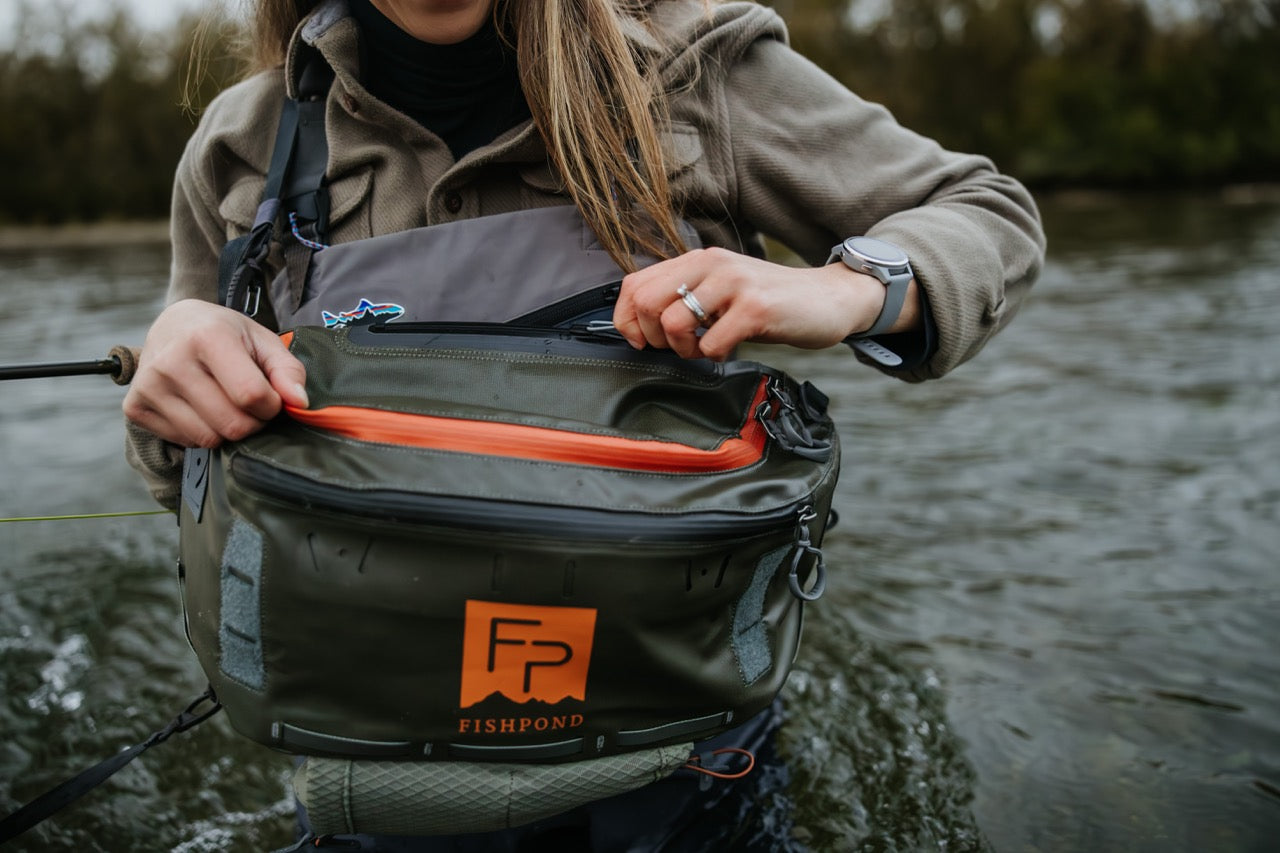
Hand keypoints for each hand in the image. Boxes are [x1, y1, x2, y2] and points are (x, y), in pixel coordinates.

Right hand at [123, 299, 307, 447]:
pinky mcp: (135, 407)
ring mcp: (148, 386)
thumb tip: (298, 403)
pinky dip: (202, 432)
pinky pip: (186, 442)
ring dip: (227, 430)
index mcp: (207, 337)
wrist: (173, 324)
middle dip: (253, 422)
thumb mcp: (262, 340)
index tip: (270, 395)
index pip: (251, 395)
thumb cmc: (224, 333)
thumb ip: (288, 370)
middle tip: (249, 404)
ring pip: (208, 439)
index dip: (272, 405)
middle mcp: (171, 361)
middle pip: (231, 424)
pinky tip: (200, 407)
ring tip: (225, 403)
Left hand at [612, 247, 916, 360]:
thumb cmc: (771, 302)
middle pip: (645, 303)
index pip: (633, 284)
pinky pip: (711, 343)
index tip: (643, 342)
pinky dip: (714, 357)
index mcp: (697, 260)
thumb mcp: (722, 291)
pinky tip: (729, 350)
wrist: (830, 298)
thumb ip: (687, 298)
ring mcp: (733, 283)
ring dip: (684, 350)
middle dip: (653, 338)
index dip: (626, 320)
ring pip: (673, 323)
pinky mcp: (755, 308)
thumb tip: (641, 325)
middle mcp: (711, 264)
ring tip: (705, 349)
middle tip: (679, 348)